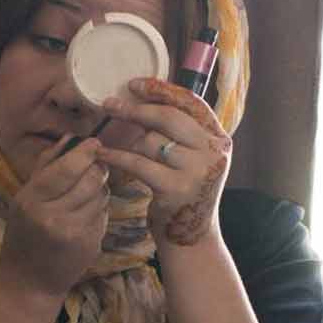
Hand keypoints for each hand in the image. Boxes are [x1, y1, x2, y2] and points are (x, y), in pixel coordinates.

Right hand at [0, 136, 110, 299]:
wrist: (28, 282)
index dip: (85, 152)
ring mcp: (74, 233)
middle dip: (97, 168)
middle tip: (96, 165)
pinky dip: (99, 210)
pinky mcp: (90, 245)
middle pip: (90, 179)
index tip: (95, 143)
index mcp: (31, 201)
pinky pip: (103, 215)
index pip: (65, 169)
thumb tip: (70, 137)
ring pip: (101, 196)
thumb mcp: (24, 200)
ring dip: (99, 189)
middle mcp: (52, 217)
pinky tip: (85, 216)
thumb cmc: (23, 236)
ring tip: (87, 193)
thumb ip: (46, 168)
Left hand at [96, 77, 230, 247]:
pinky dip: (118, 156)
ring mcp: (197, 171)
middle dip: (136, 109)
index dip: (162, 89)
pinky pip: (139, 163)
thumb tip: (144, 99)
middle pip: (170, 117)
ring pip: (152, 140)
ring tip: (112, 140)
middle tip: (110, 104)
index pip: (192, 103)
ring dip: (129, 140)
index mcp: (219, 139)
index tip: (134, 84)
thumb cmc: (185, 192)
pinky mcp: (176, 189)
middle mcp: (214, 152)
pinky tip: (103, 153)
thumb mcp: (193, 158)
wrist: (191, 238)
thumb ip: (181, 132)